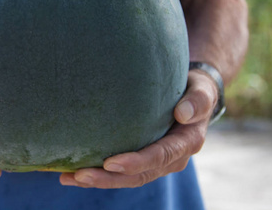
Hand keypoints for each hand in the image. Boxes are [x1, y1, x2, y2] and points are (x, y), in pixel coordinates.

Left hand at [60, 70, 217, 187]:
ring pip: (126, 178)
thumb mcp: (202, 90)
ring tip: (68, 178)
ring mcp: (156, 162)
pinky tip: (72, 173)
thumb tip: (183, 113)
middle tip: (79, 175)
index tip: (109, 162)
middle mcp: (171, 158)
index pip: (159, 156)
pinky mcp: (143, 158)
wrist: (192, 99)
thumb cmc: (194, 90)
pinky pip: (121, 171)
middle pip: (138, 175)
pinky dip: (99, 174)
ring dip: (99, 180)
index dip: (135, 162)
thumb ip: (198, 100)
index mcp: (186, 143)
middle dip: (108, 178)